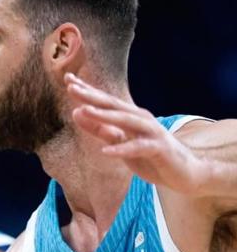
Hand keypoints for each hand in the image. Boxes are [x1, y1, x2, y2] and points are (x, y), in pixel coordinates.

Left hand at [66, 72, 208, 193]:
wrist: (185, 173)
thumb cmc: (150, 157)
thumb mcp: (120, 143)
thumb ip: (100, 130)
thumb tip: (76, 112)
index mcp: (129, 116)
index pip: (104, 100)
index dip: (86, 89)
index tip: (67, 78)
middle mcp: (140, 119)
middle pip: (112, 105)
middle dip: (91, 96)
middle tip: (71, 87)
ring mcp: (151, 132)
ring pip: (125, 120)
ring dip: (104, 115)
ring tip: (84, 110)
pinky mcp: (158, 148)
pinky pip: (137, 148)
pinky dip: (121, 149)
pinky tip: (105, 151)